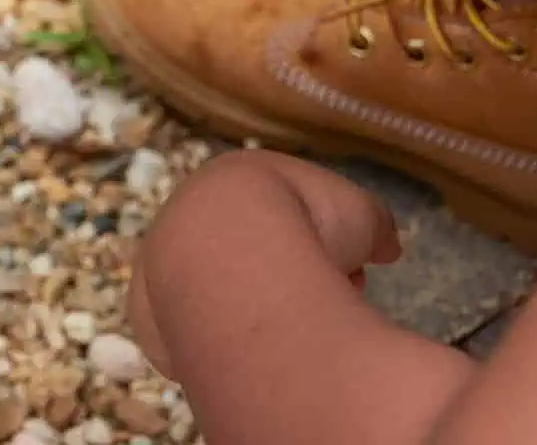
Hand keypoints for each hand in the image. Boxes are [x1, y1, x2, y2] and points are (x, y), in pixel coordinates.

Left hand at [129, 152, 400, 379]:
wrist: (230, 250)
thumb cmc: (301, 220)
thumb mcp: (359, 215)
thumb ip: (372, 226)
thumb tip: (385, 243)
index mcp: (240, 181)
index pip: (283, 216)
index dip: (323, 246)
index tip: (348, 272)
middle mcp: (197, 216)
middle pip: (250, 256)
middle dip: (292, 279)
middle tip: (324, 304)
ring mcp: (166, 264)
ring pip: (220, 295)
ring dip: (259, 313)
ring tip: (295, 334)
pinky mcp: (151, 316)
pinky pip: (194, 335)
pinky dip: (226, 346)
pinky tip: (253, 356)